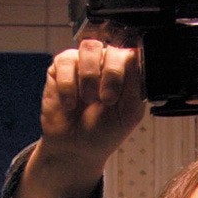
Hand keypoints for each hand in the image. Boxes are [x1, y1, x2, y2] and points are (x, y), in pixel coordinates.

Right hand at [16, 41, 144, 197]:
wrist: (75, 149)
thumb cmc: (104, 132)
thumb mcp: (129, 113)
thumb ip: (137, 84)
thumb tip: (134, 55)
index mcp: (126, 72)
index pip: (131, 54)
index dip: (125, 71)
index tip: (119, 95)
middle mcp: (106, 63)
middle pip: (112, 48)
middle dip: (111, 75)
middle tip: (106, 100)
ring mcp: (83, 63)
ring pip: (89, 47)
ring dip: (89, 76)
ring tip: (87, 99)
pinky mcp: (60, 68)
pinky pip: (65, 61)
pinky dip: (68, 85)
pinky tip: (69, 103)